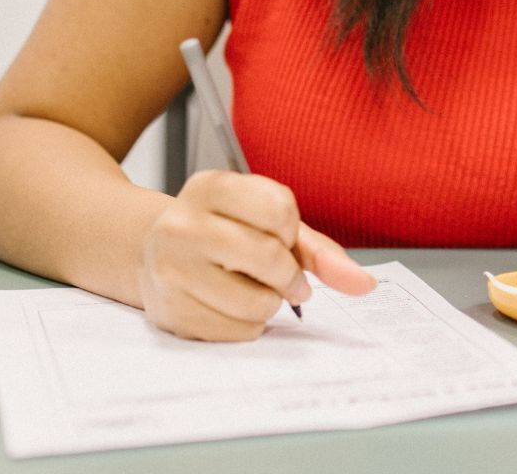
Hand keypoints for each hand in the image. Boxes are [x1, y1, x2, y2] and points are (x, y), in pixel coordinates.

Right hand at [138, 169, 375, 339]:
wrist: (152, 255)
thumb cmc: (223, 235)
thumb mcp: (267, 226)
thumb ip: (319, 252)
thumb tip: (364, 284)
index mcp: (209, 187)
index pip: (279, 207)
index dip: (292, 231)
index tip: (281, 237)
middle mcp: (182, 223)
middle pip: (269, 256)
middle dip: (290, 276)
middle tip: (285, 279)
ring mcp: (170, 269)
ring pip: (257, 301)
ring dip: (271, 304)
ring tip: (253, 290)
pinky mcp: (170, 311)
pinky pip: (238, 331)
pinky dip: (249, 325)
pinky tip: (230, 307)